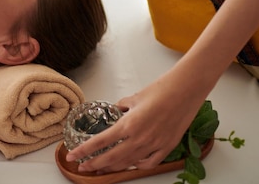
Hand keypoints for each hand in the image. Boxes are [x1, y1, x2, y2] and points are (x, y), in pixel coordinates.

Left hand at [65, 72, 210, 172]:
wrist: (186, 89)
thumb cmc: (162, 89)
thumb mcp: (135, 97)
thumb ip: (122, 107)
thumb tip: (117, 110)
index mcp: (129, 124)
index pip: (100, 142)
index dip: (84, 150)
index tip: (72, 156)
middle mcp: (140, 138)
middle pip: (111, 157)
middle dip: (94, 164)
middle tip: (83, 167)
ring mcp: (154, 145)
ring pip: (128, 162)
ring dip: (112, 167)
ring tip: (101, 169)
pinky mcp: (167, 147)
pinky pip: (149, 163)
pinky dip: (138, 165)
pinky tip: (131, 165)